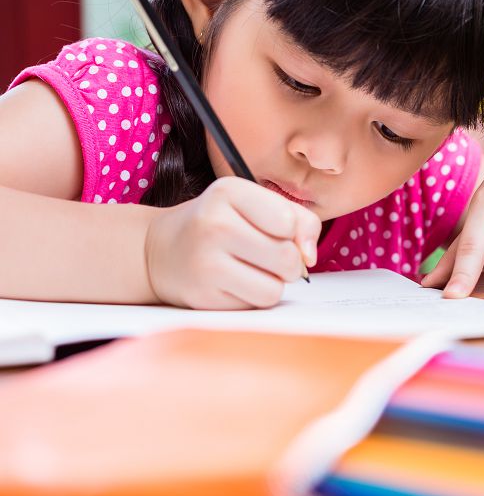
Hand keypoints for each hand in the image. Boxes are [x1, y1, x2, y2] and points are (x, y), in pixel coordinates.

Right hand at [145, 177, 320, 308]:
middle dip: (289, 262)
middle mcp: (214, 224)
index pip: (289, 221)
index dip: (295, 232)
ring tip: (252, 269)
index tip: (281, 232)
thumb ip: (298, 220)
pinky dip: (255, 296)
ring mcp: (206, 262)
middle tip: (267, 255)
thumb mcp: (255, 204)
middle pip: (287, 258)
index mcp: (229, 191)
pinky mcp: (204, 296)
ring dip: (273, 282)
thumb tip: (309, 257)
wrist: (162, 250)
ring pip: (275, 287)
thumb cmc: (219, 224)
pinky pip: (257, 304)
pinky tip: (236, 283)